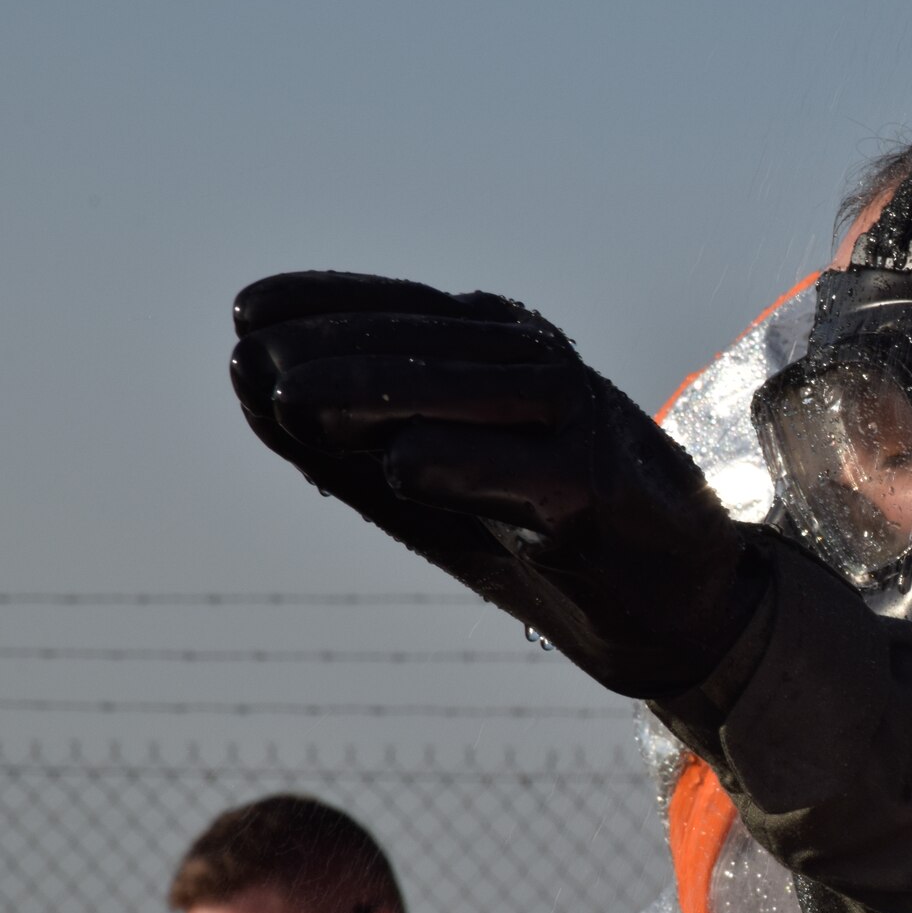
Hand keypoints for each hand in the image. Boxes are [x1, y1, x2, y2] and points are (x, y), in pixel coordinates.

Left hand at [230, 271, 765, 696]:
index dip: (331, 301)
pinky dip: (469, 467)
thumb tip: (248, 385)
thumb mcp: (431, 485)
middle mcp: (551, 375)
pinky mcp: (610, 495)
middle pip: (443, 344)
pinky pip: (536, 475)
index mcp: (509, 355)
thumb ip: (350, 441)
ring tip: (297, 404)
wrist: (665, 610)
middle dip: (343, 349)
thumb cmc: (541, 538)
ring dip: (386, 392)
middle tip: (257, 361)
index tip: (246, 310)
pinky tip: (401, 470)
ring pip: (486, 392)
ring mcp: (587, 430)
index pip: (415, 311)